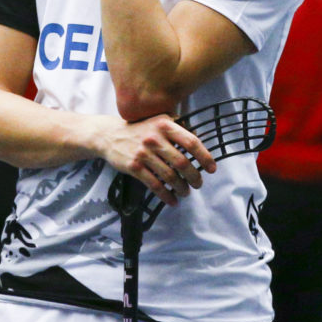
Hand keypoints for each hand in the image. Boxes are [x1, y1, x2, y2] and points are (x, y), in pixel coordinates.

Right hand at [97, 113, 216, 207]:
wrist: (110, 135)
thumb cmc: (140, 129)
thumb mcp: (158, 121)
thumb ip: (177, 128)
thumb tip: (198, 141)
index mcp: (164, 125)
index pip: (191, 142)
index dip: (204, 157)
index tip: (211, 168)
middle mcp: (154, 138)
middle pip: (182, 163)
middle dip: (195, 177)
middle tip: (198, 183)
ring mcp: (143, 153)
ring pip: (170, 176)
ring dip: (182, 188)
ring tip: (186, 192)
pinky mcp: (134, 167)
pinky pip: (155, 185)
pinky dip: (166, 196)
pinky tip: (173, 201)